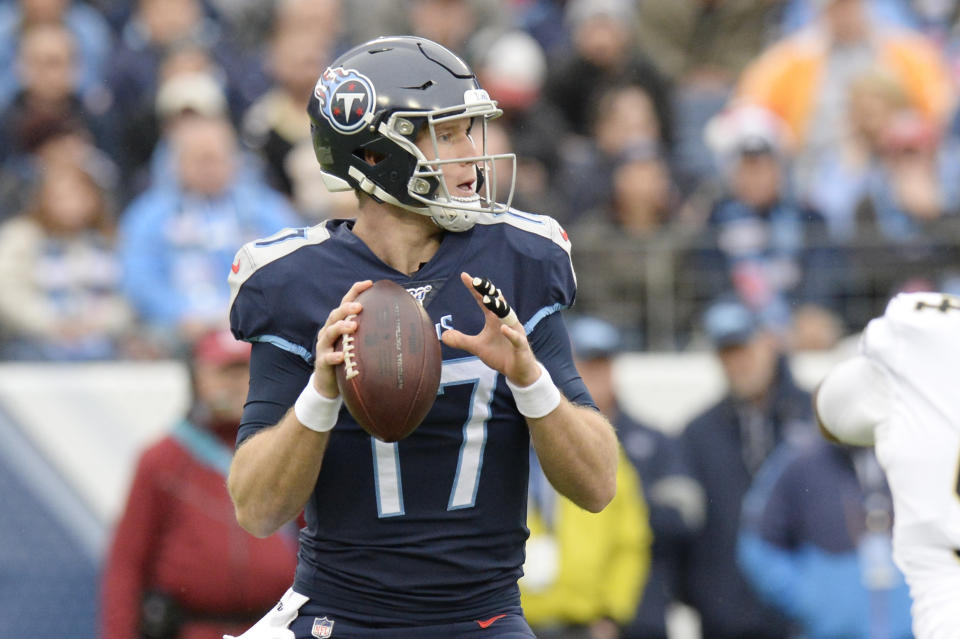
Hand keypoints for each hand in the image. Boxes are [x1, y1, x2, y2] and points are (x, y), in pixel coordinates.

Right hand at [312, 280, 372, 397]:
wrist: (329, 383)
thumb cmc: (347, 358)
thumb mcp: (357, 343)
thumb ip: (371, 332)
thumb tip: (401, 324)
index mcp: (339, 323)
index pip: (346, 303)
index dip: (355, 291)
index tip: (369, 283)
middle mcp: (329, 331)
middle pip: (336, 314)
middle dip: (347, 309)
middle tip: (360, 307)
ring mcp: (324, 345)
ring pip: (329, 332)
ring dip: (341, 327)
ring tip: (353, 326)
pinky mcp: (322, 361)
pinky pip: (327, 357)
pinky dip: (334, 356)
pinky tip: (341, 356)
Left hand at [440, 272, 540, 385]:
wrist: (519, 371)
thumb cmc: (500, 355)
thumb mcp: (477, 347)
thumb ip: (462, 340)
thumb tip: (444, 335)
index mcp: (494, 318)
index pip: (483, 300)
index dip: (475, 289)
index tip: (464, 276)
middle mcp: (505, 321)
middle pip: (496, 302)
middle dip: (487, 291)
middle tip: (476, 281)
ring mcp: (514, 332)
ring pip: (508, 316)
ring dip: (499, 307)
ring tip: (488, 299)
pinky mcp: (521, 346)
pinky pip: (516, 338)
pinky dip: (510, 333)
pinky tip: (503, 328)